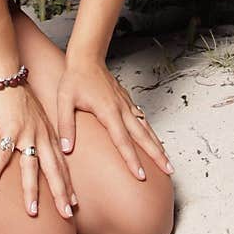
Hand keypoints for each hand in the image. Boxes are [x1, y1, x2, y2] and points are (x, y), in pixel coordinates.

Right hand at [0, 82, 75, 220]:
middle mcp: (41, 136)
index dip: (67, 185)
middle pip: (53, 170)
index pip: (61, 165)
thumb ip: (39, 136)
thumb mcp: (37, 119)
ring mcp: (27, 133)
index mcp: (48, 136)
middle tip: (66, 215)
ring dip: (31, 191)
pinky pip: (1, 155)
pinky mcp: (10, 129)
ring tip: (32, 212)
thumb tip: (37, 152)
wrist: (9, 78)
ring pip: (31, 167)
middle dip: (61, 193)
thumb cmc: (20, 99)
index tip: (74, 205)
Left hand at [56, 59, 173, 179]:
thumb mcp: (64, 101)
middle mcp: (121, 109)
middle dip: (157, 155)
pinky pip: (142, 119)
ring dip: (157, 145)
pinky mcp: (126, 101)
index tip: (141, 176)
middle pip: (143, 136)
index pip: (122, 141)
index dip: (132, 160)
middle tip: (169, 171)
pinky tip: (154, 141)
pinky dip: (151, 132)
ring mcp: (126, 104)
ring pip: (146, 128)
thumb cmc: (75, 78)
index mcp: (108, 111)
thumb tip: (66, 149)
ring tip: (167, 161)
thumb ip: (66, 125)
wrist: (87, 57)